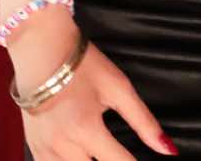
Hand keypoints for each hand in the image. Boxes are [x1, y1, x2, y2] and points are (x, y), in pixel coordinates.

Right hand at [13, 29, 172, 159]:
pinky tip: (81, 158)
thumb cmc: (82, 66)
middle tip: (122, 156)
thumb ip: (144, 122)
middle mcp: (62, 145)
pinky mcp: (34, 146)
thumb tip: (167, 149)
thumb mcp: (120, 89)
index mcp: (86, 129)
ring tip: (103, 156)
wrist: (42, 50)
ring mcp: (44, 148)